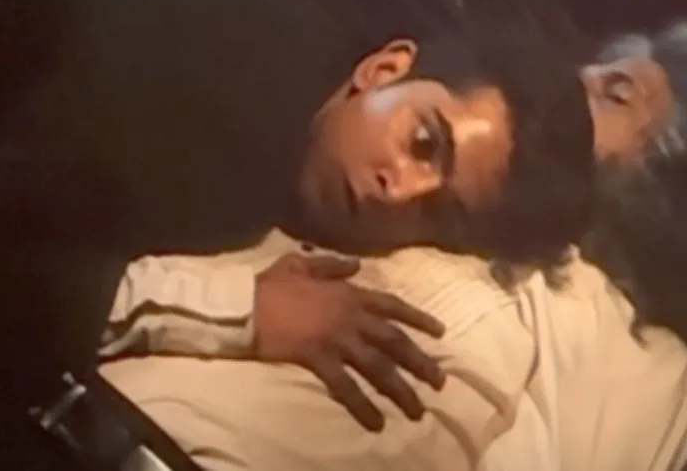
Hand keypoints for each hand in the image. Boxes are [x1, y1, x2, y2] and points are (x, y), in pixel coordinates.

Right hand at [252, 252, 447, 430]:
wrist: (246, 304)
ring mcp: (337, 339)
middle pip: (395, 341)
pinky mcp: (319, 359)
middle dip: (420, 362)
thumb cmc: (271, 284)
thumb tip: (357, 264)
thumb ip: (333, 264)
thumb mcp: (303, 262)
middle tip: (440, 382)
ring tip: (417, 411)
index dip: (419, 318)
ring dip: (400, 390)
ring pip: (378, 367)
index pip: (393, 306)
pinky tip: (377, 423)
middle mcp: (351, 317)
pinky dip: (363, 406)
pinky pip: (346, 387)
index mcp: (350, 293)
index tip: (441, 332)